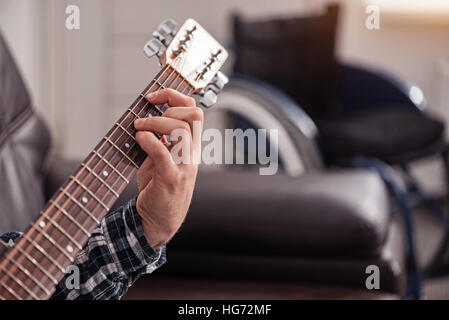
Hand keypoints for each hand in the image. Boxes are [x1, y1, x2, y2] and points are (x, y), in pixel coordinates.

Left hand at [133, 89, 202, 249]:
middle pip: (193, 115)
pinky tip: (138, 141)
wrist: (157, 223)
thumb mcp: (161, 160)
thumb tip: (146, 118)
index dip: (175, 97)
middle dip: (167, 107)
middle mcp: (192, 154)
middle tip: (144, 119)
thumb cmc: (157, 190)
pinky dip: (148, 140)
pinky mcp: (171, 178)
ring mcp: (185, 167)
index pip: (195, 111)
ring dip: (155, 123)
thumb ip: (160, 140)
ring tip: (139, 130)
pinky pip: (162, 151)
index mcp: (191, 148)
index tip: (153, 97)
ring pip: (181, 130)